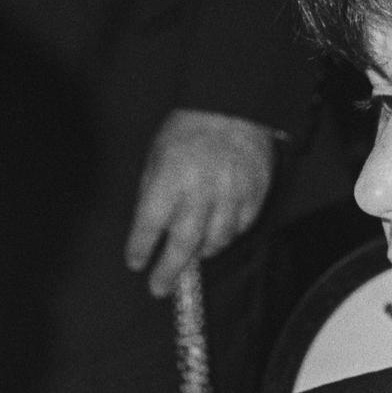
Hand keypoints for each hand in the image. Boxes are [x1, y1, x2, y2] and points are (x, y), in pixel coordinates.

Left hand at [123, 109, 275, 297]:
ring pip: (216, 240)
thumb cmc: (187, 129)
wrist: (232, 104)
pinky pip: (241, 226)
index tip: (136, 263)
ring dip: (201, 253)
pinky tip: (218, 235)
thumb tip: (150, 229)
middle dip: (169, 270)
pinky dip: (228, 235)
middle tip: (159, 288)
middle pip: (184, 244)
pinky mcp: (255, 192)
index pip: (150, 225)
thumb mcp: (156, 154)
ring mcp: (231, 193)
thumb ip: (152, 191)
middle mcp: (200, 190)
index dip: (141, 248)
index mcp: (169, 178)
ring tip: (192, 256)